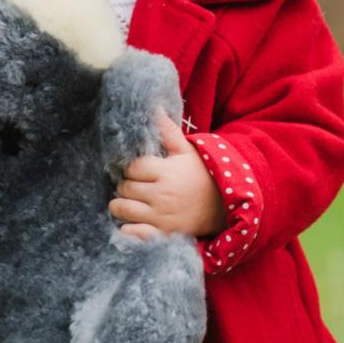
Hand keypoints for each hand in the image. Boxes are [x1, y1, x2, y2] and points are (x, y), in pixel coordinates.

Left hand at [109, 109, 224, 240]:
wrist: (223, 207)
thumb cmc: (200, 176)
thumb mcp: (187, 152)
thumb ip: (168, 131)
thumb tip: (154, 107)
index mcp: (166, 172)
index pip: (131, 167)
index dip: (132, 168)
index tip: (140, 171)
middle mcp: (162, 196)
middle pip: (123, 187)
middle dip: (127, 185)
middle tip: (138, 186)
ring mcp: (161, 218)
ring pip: (120, 208)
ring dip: (122, 205)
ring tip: (134, 202)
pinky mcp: (161, 235)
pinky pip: (130, 232)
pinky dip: (129, 228)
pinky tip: (137, 221)